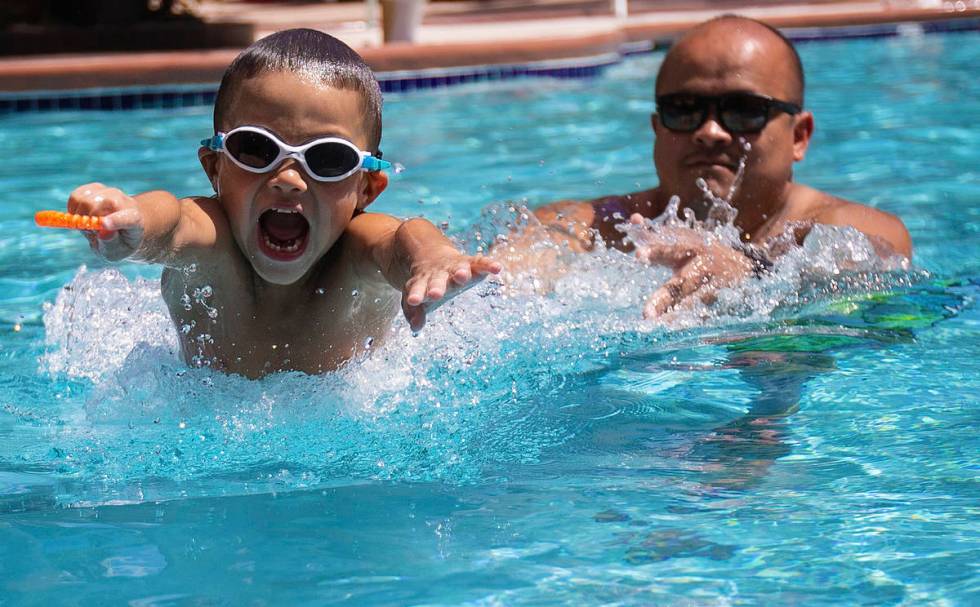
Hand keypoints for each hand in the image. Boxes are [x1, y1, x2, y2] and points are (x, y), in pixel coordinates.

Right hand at [68, 182, 144, 260]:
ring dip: (79, 216)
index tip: (104, 225)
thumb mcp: (117, 251)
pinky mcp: (96, 188)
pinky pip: (76, 196)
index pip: (126, 218)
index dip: (115, 221)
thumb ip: (110, 244)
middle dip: (86, 221)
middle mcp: (124, 202)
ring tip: (89, 224)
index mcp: (134, 220)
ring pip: (83, 200)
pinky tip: (83, 216)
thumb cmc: (120, 242)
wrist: (125, 227)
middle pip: (96, 206)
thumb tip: (103, 234)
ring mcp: (110, 192)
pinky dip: (73, 208)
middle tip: (91, 232)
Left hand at [401, 249, 501, 331]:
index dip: (416, 295)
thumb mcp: (417, 297)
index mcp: (423, 282)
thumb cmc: (425, 284)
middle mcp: (439, 274)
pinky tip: (497, 268)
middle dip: (437, 287)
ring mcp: (455, 267)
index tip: (413, 301)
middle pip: (438, 280)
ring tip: (462, 276)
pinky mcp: (470, 262)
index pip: (418, 289)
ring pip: (458, 268)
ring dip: (460, 272)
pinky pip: (480, 262)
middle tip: (435, 294)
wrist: (431, 255)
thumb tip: (415, 327)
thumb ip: (413, 313)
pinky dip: (488, 264)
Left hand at [629, 213, 754, 318]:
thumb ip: (653, 234)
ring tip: (660, 328)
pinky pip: (704, 318)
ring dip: (677, 317)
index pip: (669, 249)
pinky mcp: (719, 306)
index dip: (654, 251)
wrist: (744, 267)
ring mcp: (712, 289)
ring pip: (693, 305)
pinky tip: (676, 335)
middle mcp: (701, 269)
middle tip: (646, 315)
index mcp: (689, 249)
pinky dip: (692, 326)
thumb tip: (632, 218)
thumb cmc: (700, 250)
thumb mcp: (680, 239)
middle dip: (664, 298)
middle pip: (681, 284)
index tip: (637, 255)